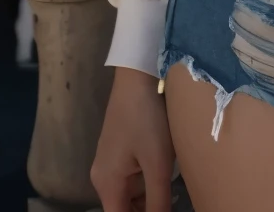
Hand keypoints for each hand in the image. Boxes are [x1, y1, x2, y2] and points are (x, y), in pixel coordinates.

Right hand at [91, 67, 174, 211]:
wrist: (138, 75)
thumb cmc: (148, 118)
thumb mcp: (158, 163)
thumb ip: (158, 200)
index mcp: (106, 184)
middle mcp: (101, 176)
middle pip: (123, 207)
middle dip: (146, 209)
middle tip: (170, 204)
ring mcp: (108, 160)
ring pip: (129, 192)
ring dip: (147, 196)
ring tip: (171, 194)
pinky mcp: (117, 147)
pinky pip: (130, 175)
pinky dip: (146, 180)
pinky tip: (165, 174)